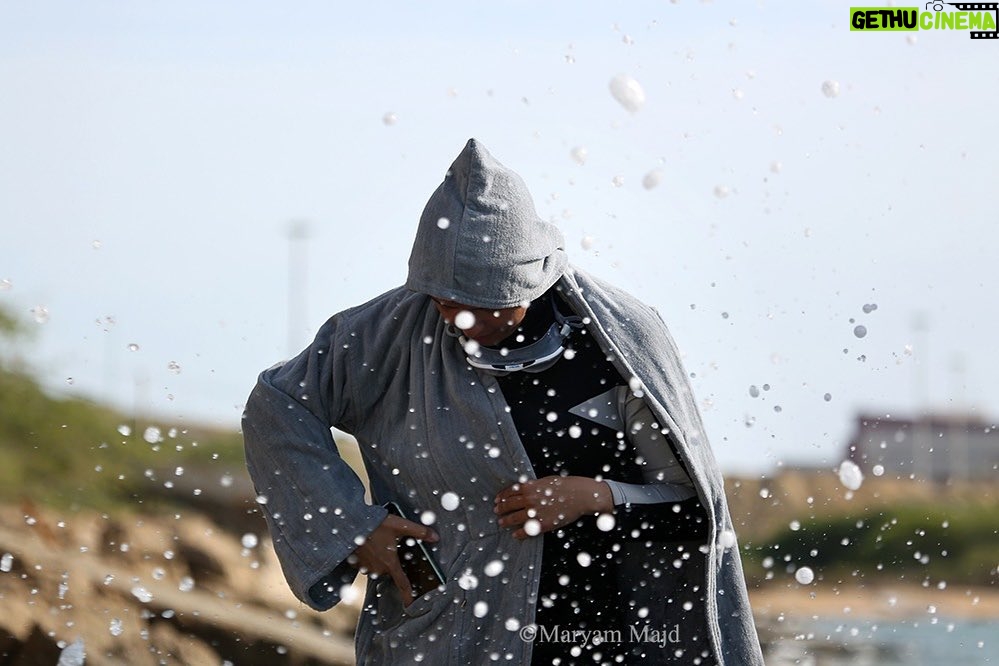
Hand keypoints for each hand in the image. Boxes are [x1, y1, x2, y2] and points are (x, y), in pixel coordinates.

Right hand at [348, 513, 438, 606]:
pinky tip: (370, 544)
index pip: (402, 584)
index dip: (408, 596)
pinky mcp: (356, 564)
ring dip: (381, 558)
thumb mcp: (400, 525)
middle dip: (392, 560)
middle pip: (391, 570)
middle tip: (390, 544)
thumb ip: (419, 532)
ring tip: (379, 541)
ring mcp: (366, 567)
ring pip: (379, 567)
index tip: (411, 606)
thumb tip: (436, 537)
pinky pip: (368, 564)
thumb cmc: (376, 524)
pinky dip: (370, 557)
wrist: (351, 523)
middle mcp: (378, 569)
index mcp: (390, 563)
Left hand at [494, 476, 612, 539]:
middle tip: (496, 511)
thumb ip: (532, 485)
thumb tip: (523, 488)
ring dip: (506, 521)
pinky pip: (526, 531)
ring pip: (514, 518)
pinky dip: (519, 533)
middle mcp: (529, 500)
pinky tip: (515, 535)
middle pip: (509, 505)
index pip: (510, 492)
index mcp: (529, 487)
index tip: (497, 500)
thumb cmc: (565, 486)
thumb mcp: (545, 481)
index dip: (502, 497)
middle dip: (501, 509)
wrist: (580, 496)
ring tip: (501, 523)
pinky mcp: (542, 524)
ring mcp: (535, 513)